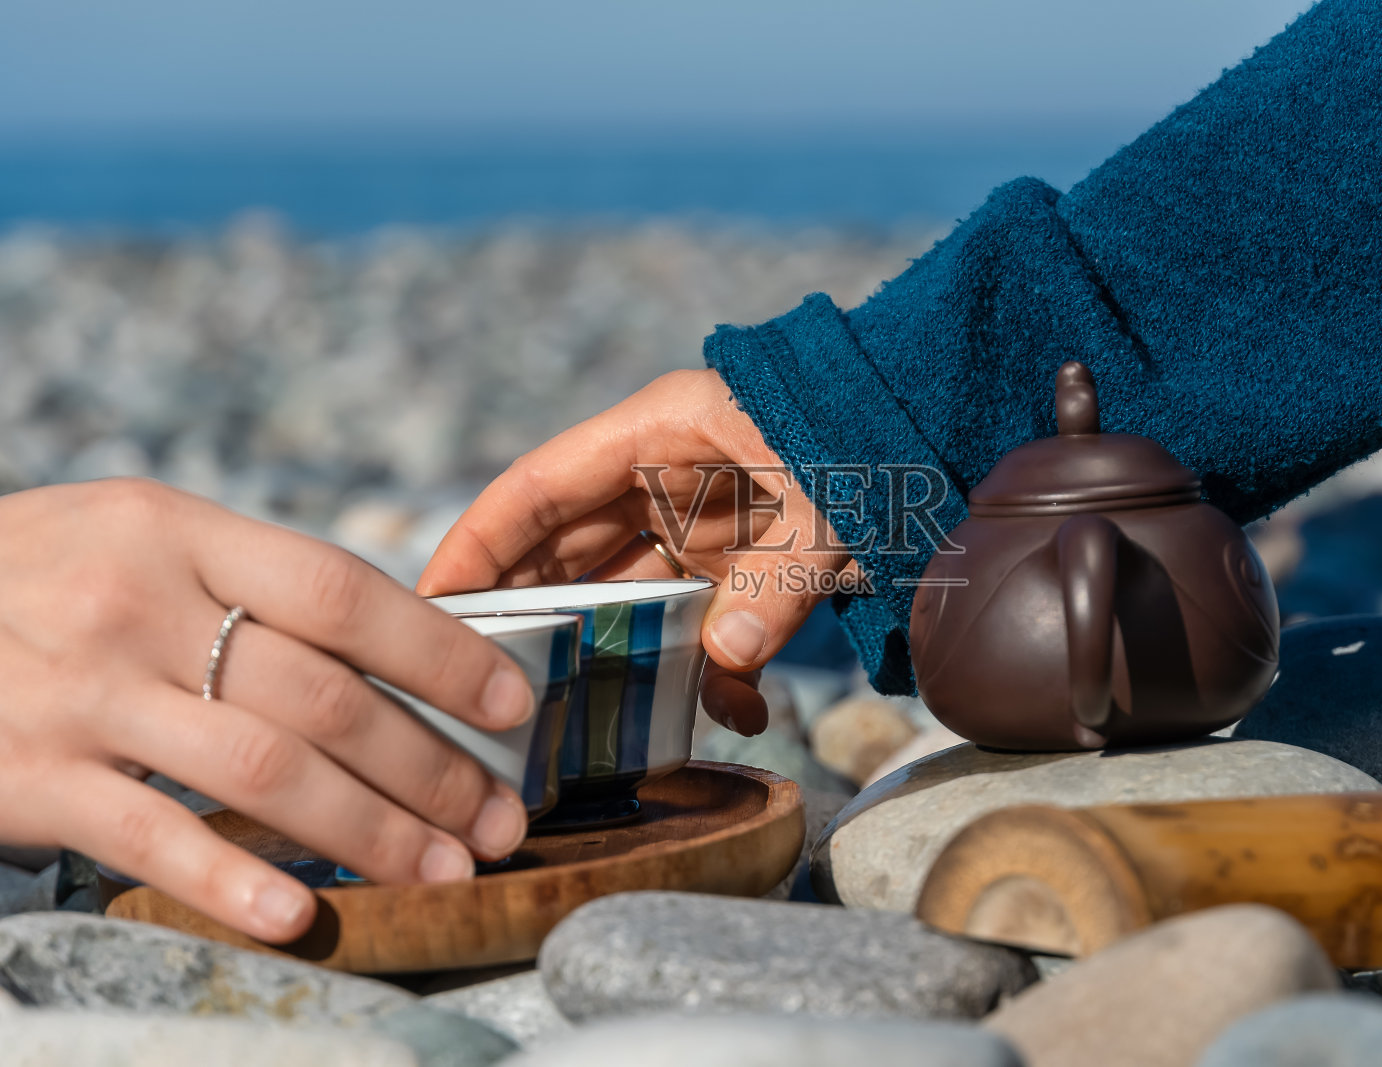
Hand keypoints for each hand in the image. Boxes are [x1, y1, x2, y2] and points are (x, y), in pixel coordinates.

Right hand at [0, 479, 540, 942]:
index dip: (442, 651)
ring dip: (371, 829)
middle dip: (431, 766)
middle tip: (500, 819)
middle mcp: (136, 604)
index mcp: (179, 531)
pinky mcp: (28, 777)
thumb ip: (250, 580)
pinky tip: (300, 914)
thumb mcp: (137, 537)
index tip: (513, 704)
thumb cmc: (37, 576)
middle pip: (322, 695)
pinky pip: (150, 836)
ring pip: (261, 769)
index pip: (344, 590)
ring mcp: (81, 694)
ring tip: (444, 868)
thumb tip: (399, 645)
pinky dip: (232, 879)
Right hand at [417, 369, 856, 734]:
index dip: (477, 542)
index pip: (538, 487)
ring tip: (577, 718)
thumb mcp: (832, 497)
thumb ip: (781, 580)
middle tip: (482, 684)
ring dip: (616, 654)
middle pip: (567, 550)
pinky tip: (733, 709)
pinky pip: (700, 618)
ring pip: (628, 594)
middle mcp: (664, 477)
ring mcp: (700, 521)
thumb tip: (726, 665)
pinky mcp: (741, 558)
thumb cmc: (877, 434)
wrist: (943, 424)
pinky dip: (713, 666)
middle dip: (532, 614)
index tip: (428, 601)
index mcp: (660, 432)